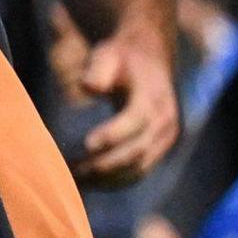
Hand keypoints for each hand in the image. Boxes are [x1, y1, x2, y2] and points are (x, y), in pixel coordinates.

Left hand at [66, 29, 181, 186]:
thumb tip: (87, 88)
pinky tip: (91, 183)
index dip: (113, 134)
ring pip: (139, 167)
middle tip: (72, 172)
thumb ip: (98, 69)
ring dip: (108, 179)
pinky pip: (140, 171)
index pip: (135, 120)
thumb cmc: (121, 57)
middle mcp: (164, 121)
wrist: (149, 60)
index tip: (86, 143)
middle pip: (137, 150)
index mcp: (153, 97)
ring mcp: (165, 138)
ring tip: (76, 182)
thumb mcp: (108, 54)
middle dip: (105, 164)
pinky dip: (117, 181)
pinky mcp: (159, 149)